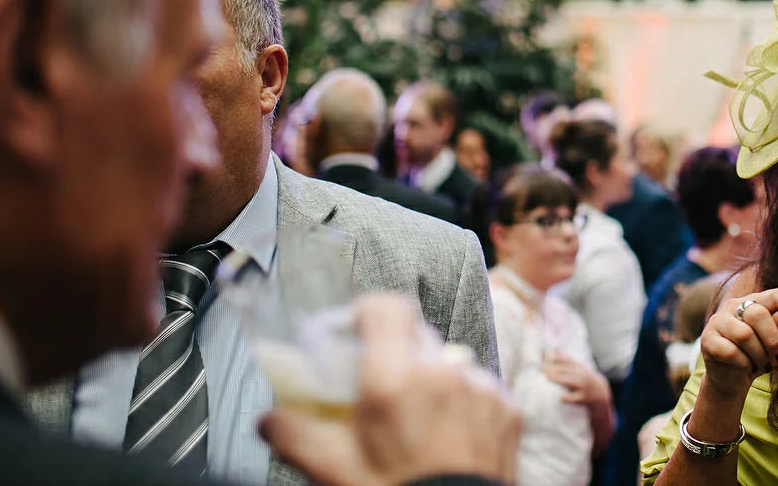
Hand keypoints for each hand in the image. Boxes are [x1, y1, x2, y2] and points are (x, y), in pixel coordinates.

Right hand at [260, 294, 519, 485]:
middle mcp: (442, 373)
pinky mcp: (508, 408)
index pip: (387, 308)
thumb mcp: (335, 471)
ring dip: (432, 382)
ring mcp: (480, 388)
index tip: (358, 330)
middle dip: (397, 357)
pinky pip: (480, 389)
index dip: (370, 312)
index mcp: (394, 380)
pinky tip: (449, 436)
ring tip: (417, 424)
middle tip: (381, 392)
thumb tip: (270, 418)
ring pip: (449, 364)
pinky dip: (463, 404)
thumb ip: (296, 435)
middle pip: (417, 337)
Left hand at [542, 352, 609, 405]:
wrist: (601, 393)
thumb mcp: (578, 367)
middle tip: (540, 368)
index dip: (556, 358)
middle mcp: (581, 375)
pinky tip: (560, 397)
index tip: (545, 357)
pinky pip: (576, 398)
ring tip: (546, 377)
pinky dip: (568, 397)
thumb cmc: (584, 379)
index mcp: (579, 367)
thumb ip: (566, 359)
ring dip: (558, 379)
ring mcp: (583, 386)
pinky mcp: (584, 398)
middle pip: (566, 370)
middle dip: (553, 368)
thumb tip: (553, 349)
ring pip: (570, 381)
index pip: (567, 360)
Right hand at [699, 288, 777, 400]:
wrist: (732, 379)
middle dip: (773, 340)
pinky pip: (731, 352)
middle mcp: (732, 307)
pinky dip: (745, 364)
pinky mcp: (707, 340)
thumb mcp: (775, 343)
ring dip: (760, 355)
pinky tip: (746, 368)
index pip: (772, 295)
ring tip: (762, 365)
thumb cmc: (757, 356)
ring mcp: (717, 321)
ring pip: (745, 335)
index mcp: (752, 302)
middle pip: (758, 314)